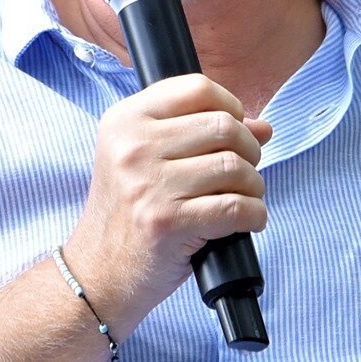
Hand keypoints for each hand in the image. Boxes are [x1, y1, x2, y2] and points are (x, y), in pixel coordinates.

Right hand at [64, 74, 270, 335]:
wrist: (98, 273)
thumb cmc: (128, 214)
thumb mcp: (146, 161)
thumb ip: (199, 135)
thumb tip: (262, 126)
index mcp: (125, 120)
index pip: (198, 88)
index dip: (230, 106)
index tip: (233, 130)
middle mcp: (133, 147)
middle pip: (223, 126)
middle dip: (249, 149)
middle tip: (244, 170)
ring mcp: (149, 185)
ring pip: (234, 166)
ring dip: (253, 185)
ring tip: (244, 197)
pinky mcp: (168, 223)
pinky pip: (236, 208)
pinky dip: (254, 215)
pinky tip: (248, 220)